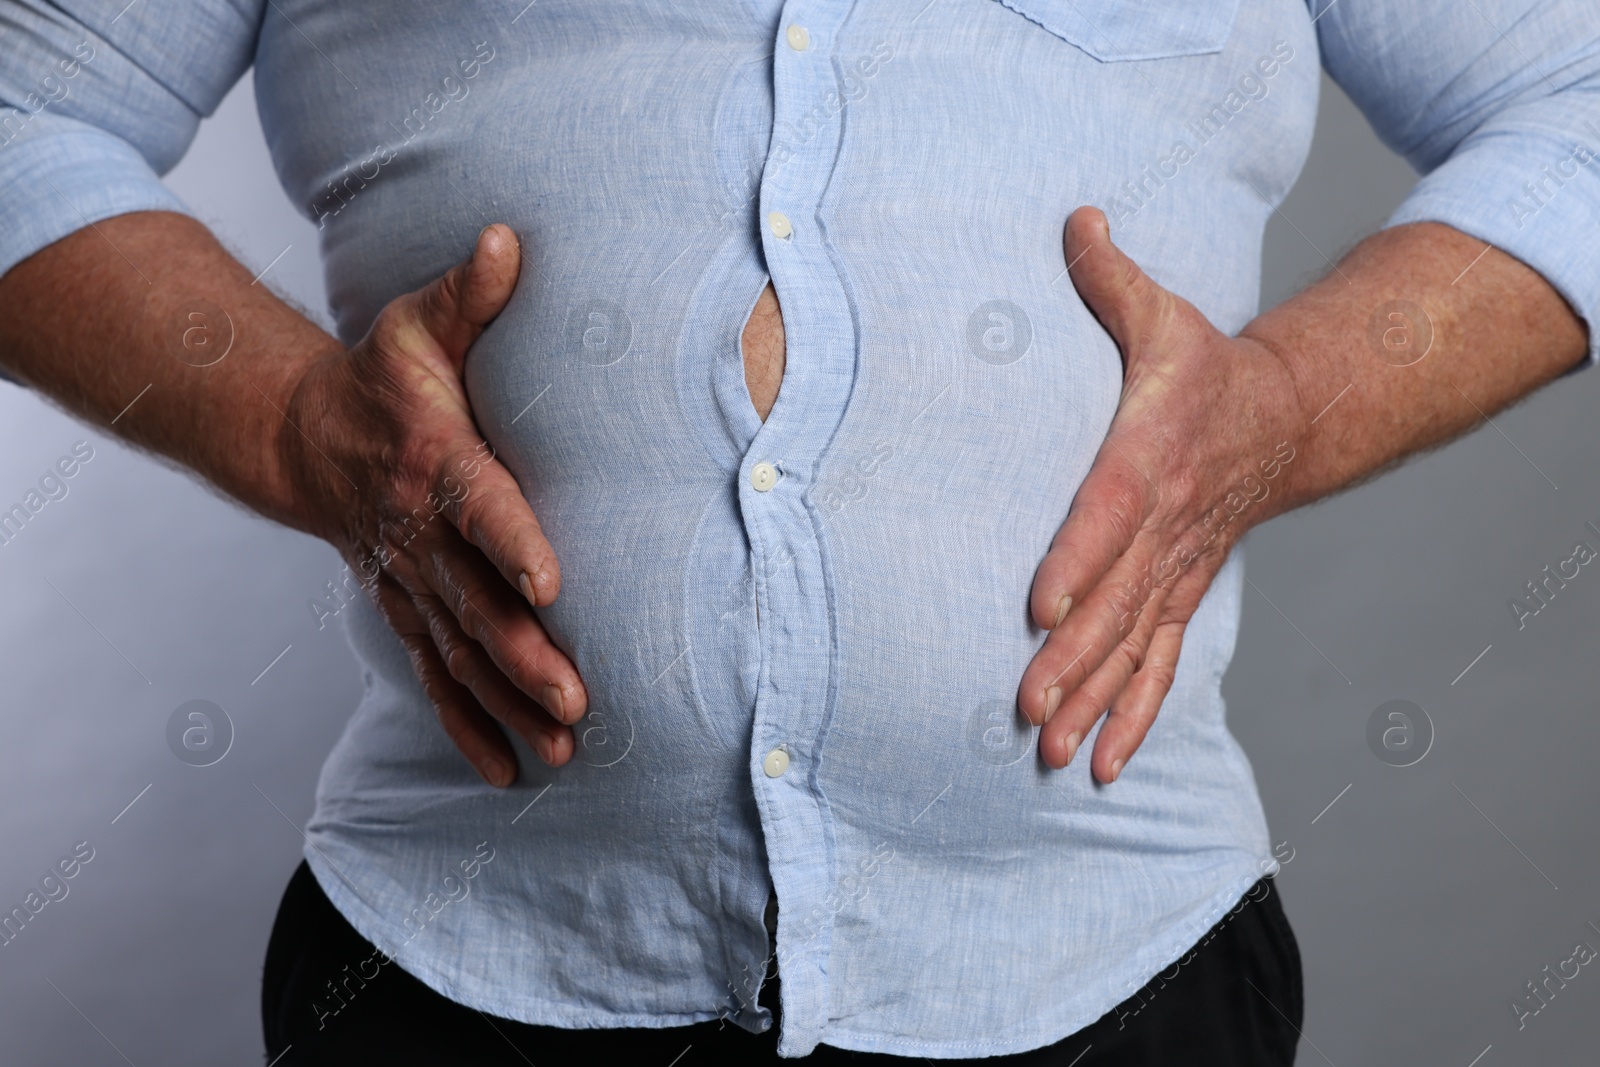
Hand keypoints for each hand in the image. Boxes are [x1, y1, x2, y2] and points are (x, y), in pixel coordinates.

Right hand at [279, 224, 583, 786]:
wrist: (306, 438)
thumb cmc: (383, 380)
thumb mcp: (418, 325)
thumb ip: (472, 293)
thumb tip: (510, 238)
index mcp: (437, 464)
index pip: (481, 507)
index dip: (514, 544)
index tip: (553, 584)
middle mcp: (421, 537)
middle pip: (475, 604)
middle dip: (525, 655)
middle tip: (577, 697)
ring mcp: (411, 584)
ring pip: (460, 655)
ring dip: (508, 704)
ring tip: (563, 748)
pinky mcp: (406, 611)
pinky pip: (434, 678)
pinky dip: (466, 726)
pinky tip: (506, 772)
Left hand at [1019, 207, 1303, 779]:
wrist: (1281, 420)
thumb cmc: (1203, 367)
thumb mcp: (1163, 314)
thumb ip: (1109, 276)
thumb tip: (1074, 218)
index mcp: (1152, 455)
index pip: (1110, 513)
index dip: (1080, 559)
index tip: (1043, 607)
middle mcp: (1168, 525)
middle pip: (1119, 600)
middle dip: (1074, 659)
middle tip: (1029, 709)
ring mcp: (1179, 568)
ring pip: (1138, 646)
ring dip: (1096, 703)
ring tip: (1054, 757)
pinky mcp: (1183, 593)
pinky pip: (1161, 663)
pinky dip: (1135, 716)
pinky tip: (1102, 766)